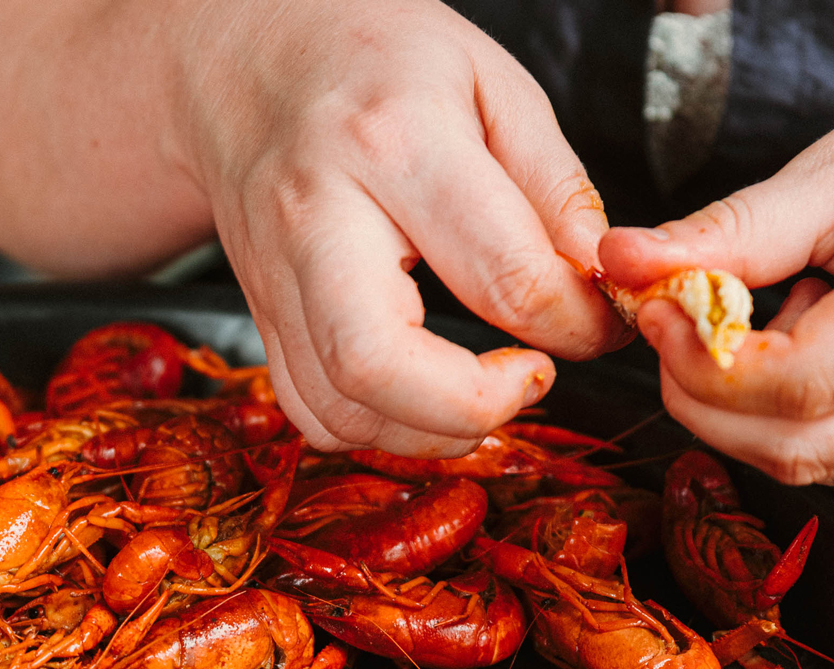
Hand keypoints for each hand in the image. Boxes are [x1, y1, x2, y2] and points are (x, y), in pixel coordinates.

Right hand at [170, 0, 625, 455]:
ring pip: (342, 411)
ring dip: (431, 433)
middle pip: (381, 366)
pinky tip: (421, 398)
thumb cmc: (374, 62)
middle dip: (476, 407)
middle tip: (530, 382)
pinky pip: (313, 414)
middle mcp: (318, 221)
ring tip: (483, 395)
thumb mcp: (491, 82)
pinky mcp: (261, 321)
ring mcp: (276, 282)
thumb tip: (594, 281)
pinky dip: (378, 431)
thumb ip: (553, 187)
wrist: (246, 67)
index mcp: (395, 142)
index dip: (572, 324)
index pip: (501, 275)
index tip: (596, 325)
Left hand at [600, 130, 833, 485]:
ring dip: (729, 400)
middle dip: (701, 387)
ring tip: (758, 316)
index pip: (793, 386)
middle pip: (784, 444)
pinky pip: (802, 450)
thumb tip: (620, 257)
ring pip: (789, 458)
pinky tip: (786, 338)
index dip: (705, 357)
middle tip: (675, 320)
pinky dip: (762, 408)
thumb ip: (731, 230)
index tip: (656, 307)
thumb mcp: (829, 186)